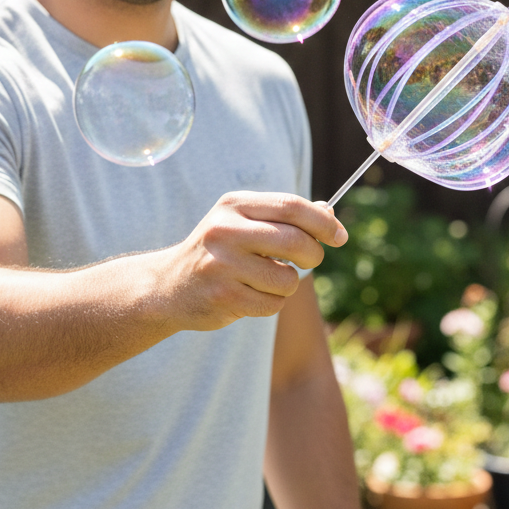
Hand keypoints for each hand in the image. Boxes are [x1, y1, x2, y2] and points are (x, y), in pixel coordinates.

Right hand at [157, 192, 347, 331]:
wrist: (169, 286)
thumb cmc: (219, 251)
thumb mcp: (243, 223)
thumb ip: (284, 217)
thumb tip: (330, 213)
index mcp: (234, 205)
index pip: (292, 206)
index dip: (323, 222)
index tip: (339, 236)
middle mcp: (225, 230)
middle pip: (296, 240)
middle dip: (314, 255)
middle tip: (309, 261)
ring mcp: (222, 264)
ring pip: (288, 278)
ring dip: (287, 285)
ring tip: (265, 281)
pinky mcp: (222, 296)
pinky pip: (272, 304)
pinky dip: (271, 303)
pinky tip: (250, 296)